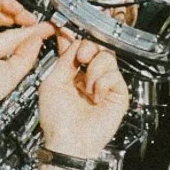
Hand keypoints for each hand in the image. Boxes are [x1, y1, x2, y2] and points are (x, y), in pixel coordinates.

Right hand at [0, 0, 48, 106]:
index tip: (43, 27)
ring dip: (8, 3)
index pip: (11, 35)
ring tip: (19, 9)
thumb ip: (28, 55)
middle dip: (19, 15)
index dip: (28, 30)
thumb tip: (38, 37)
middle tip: (32, 19)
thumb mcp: (14, 72)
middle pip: (0, 17)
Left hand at [36, 34, 129, 160]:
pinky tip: (95, 96)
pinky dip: (103, 83)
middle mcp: (88, 77)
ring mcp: (103, 85)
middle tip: (81, 56)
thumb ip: (63, 60)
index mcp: (71, 73)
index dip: (75, 38)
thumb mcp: (52, 82)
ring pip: (107, 58)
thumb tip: (72, 41)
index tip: (70, 29)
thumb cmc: (57, 120)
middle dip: (88, 48)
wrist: (69, 140)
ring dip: (94, 69)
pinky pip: (115, 75)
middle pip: (96, 48)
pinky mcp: (117, 94)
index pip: (77, 48)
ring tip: (87, 86)